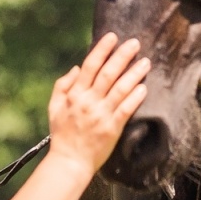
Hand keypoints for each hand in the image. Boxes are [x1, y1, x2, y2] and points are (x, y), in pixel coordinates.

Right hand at [46, 33, 148, 174]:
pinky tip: (144, 87)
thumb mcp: (54, 107)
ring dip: (134, 74)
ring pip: (120, 89)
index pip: (90, 66)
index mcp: (75, 94)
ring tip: (146, 62)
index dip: (102, 49)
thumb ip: (62, 85)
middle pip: (108, 73)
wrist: (69, 162)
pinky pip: (126, 109)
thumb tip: (76, 68)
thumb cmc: (62, 134)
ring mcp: (101, 115)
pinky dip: (135, 97)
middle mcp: (89, 102)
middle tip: (135, 43)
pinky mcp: (112, 128)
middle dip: (122, 56)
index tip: (113, 37)